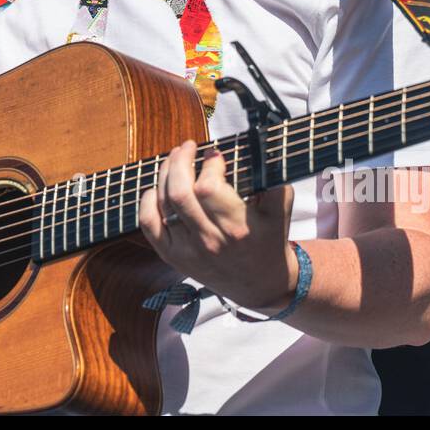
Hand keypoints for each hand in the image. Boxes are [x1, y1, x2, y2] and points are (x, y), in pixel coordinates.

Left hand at [138, 140, 297, 313]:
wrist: (260, 284)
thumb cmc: (269, 240)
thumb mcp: (280, 209)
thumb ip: (271, 177)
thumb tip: (256, 145)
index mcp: (237, 227)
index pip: (208, 188)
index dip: (208, 164)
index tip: (215, 155)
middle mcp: (210, 240)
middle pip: (180, 193)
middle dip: (180, 161)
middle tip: (188, 146)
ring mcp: (188, 251)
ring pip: (164, 204)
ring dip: (165, 173)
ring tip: (175, 158)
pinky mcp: (173, 257)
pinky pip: (150, 225)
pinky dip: (148, 202)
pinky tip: (157, 188)